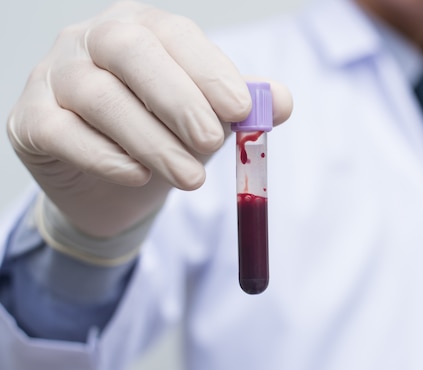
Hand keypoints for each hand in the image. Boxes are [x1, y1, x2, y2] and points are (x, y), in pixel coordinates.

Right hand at [7, 1, 291, 237]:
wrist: (112, 179)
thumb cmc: (163, 135)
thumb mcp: (206, 118)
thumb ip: (242, 107)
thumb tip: (283, 102)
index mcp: (141, 27)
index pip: (173, 34)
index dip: (208, 70)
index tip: (241, 109)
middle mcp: (91, 40)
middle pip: (129, 51)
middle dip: (177, 100)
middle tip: (212, 144)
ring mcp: (53, 75)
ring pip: (98, 96)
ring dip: (151, 141)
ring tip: (190, 178)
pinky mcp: (29, 119)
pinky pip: (61, 132)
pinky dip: (103, 156)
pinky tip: (136, 176)